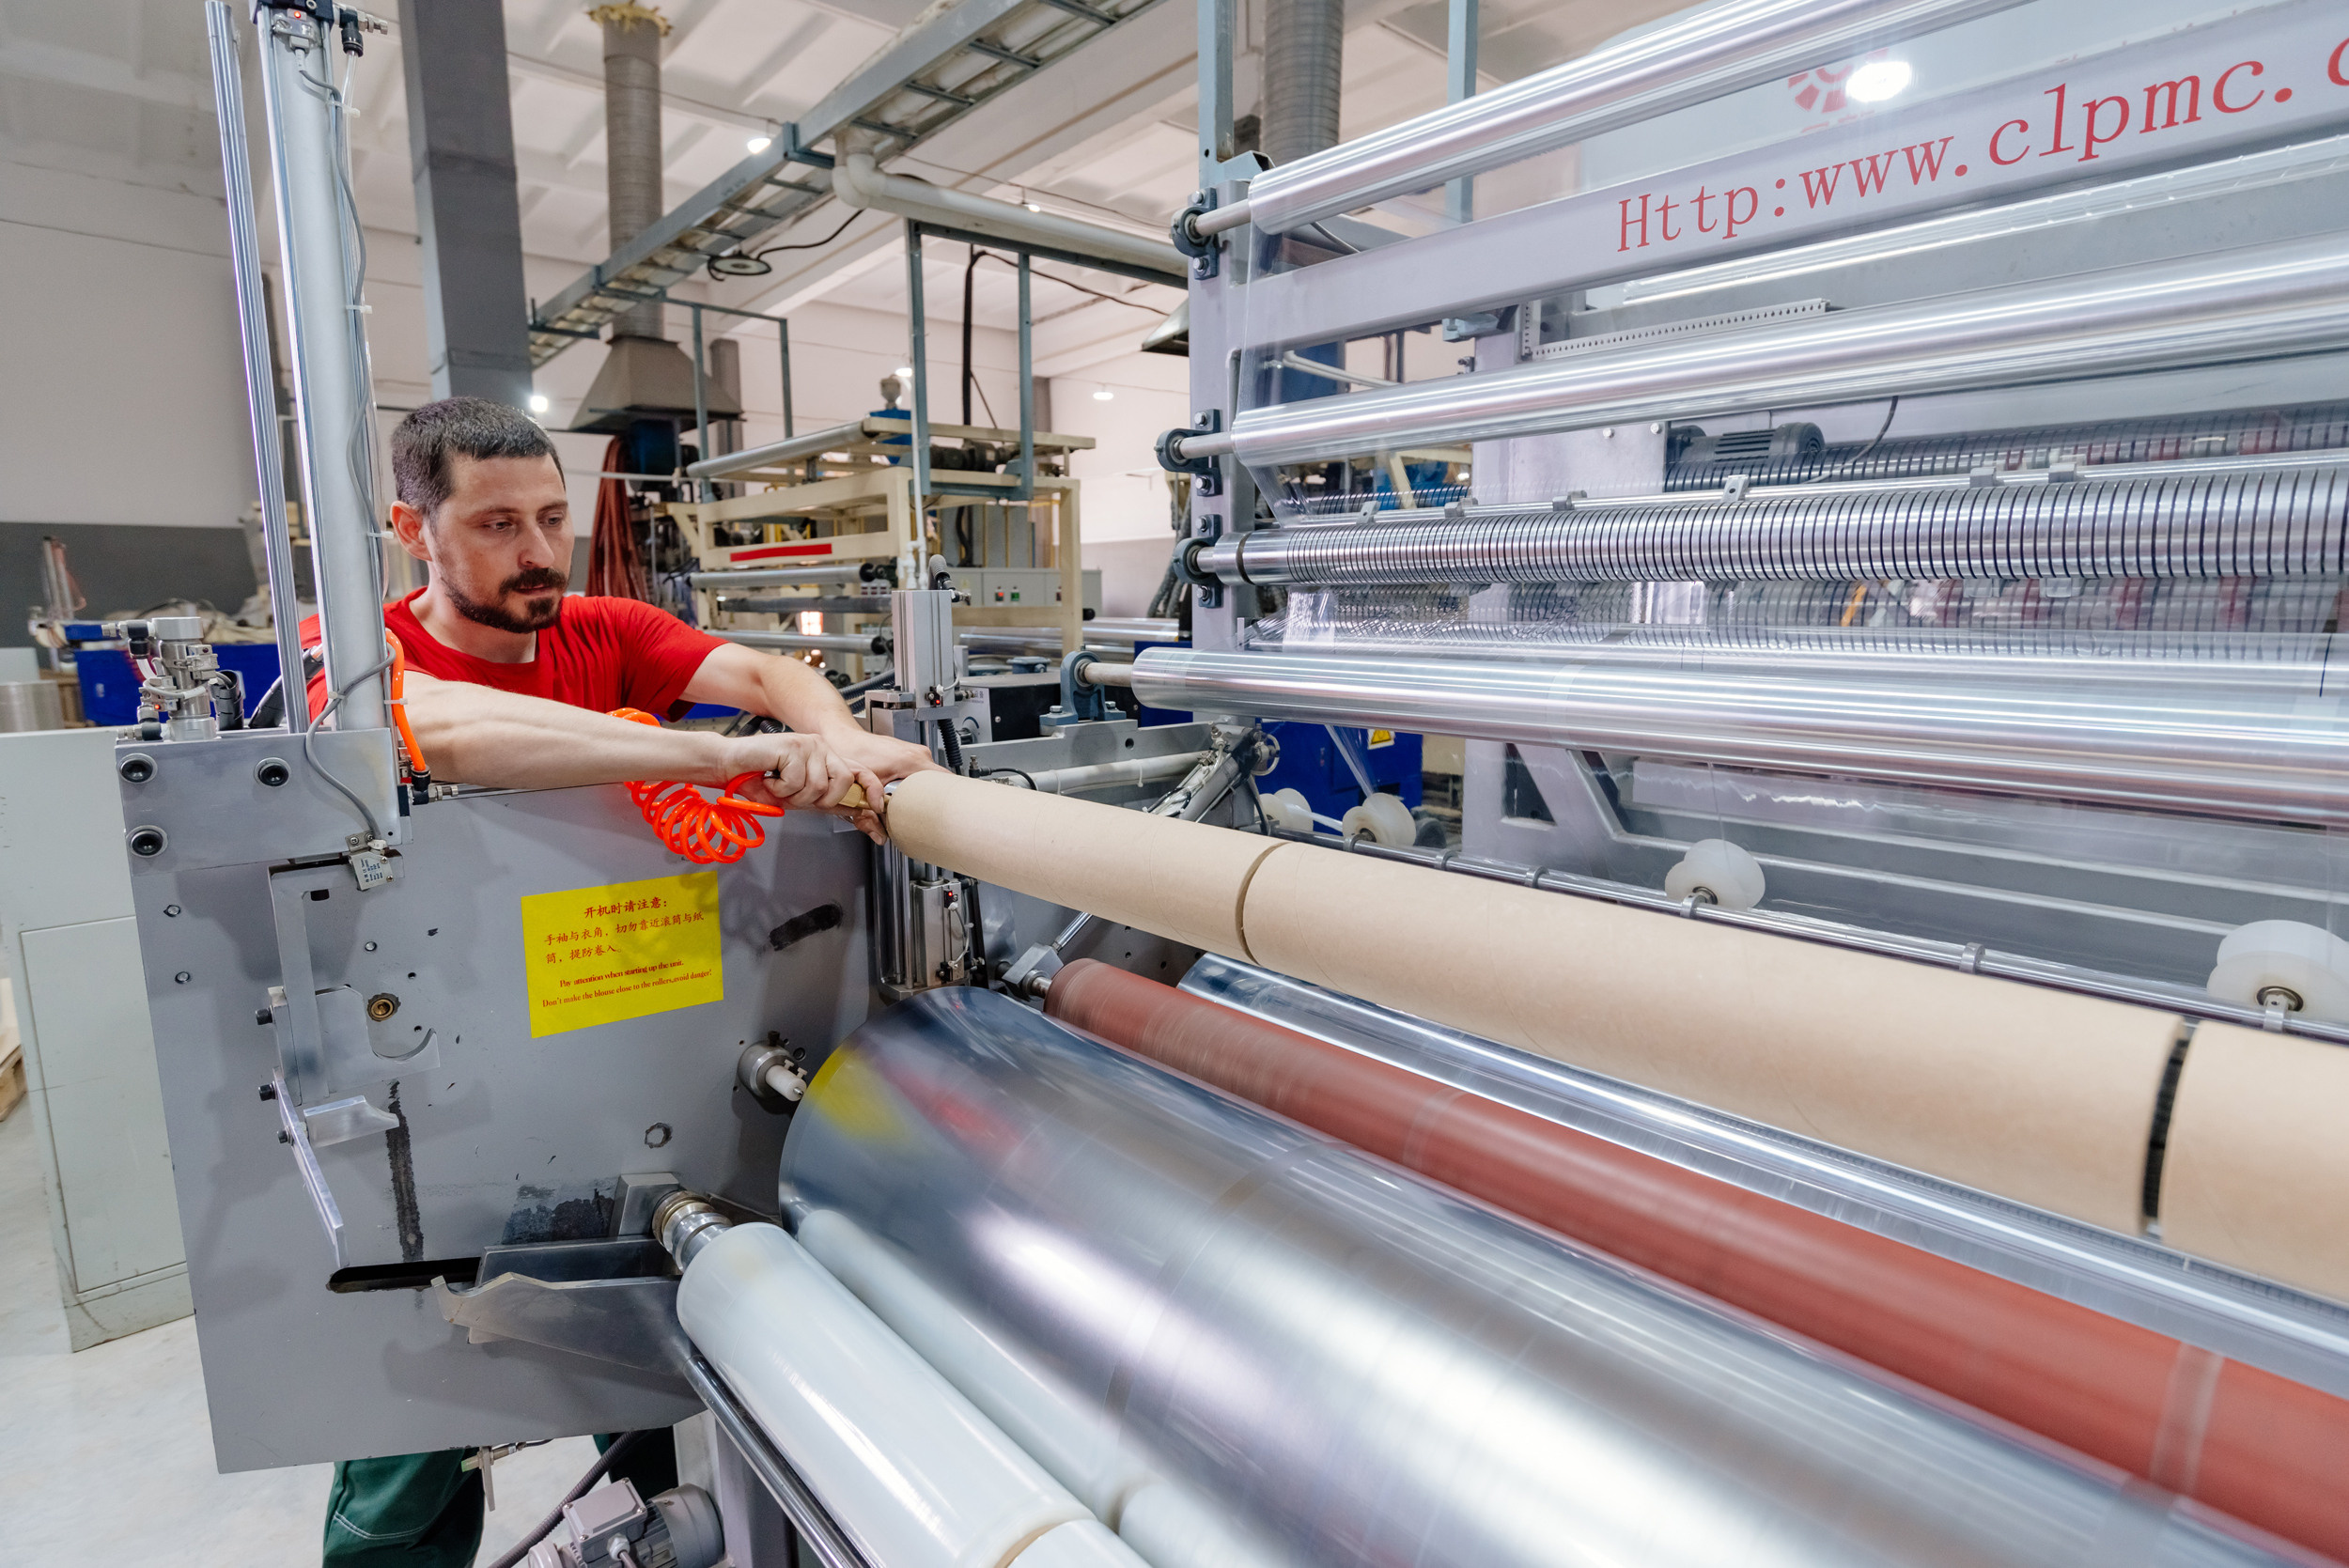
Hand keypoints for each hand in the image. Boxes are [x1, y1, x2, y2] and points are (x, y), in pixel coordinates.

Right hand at [726, 735, 886, 840]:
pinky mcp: (793, 746)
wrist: (730, 766)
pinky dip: (780, 789)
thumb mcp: (799, 796)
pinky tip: (770, 779)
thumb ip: (827, 801)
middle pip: (842, 781)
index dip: (871, 789)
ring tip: (779, 787)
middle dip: (821, 800)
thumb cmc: (760, 780)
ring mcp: (808, 744)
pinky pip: (797, 781)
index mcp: (826, 757)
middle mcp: (821, 747)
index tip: (877, 807)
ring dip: (795, 796)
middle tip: (797, 797)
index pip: (860, 771)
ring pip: (819, 786)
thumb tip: (857, 813)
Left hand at [822, 727, 943, 842]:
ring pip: (928, 779)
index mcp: (913, 761)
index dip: (943, 801)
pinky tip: (898, 789)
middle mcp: (918, 754)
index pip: (946, 782)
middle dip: (926, 802)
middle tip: (911, 812)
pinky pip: (919, 772)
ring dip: (918, 793)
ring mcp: (914, 752)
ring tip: (902, 800)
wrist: (842, 737)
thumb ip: (870, 818)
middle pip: (937, 784)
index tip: (937, 814)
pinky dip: (911, 784)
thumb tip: (880, 836)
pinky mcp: (908, 753)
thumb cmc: (850, 754)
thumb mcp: (862, 792)